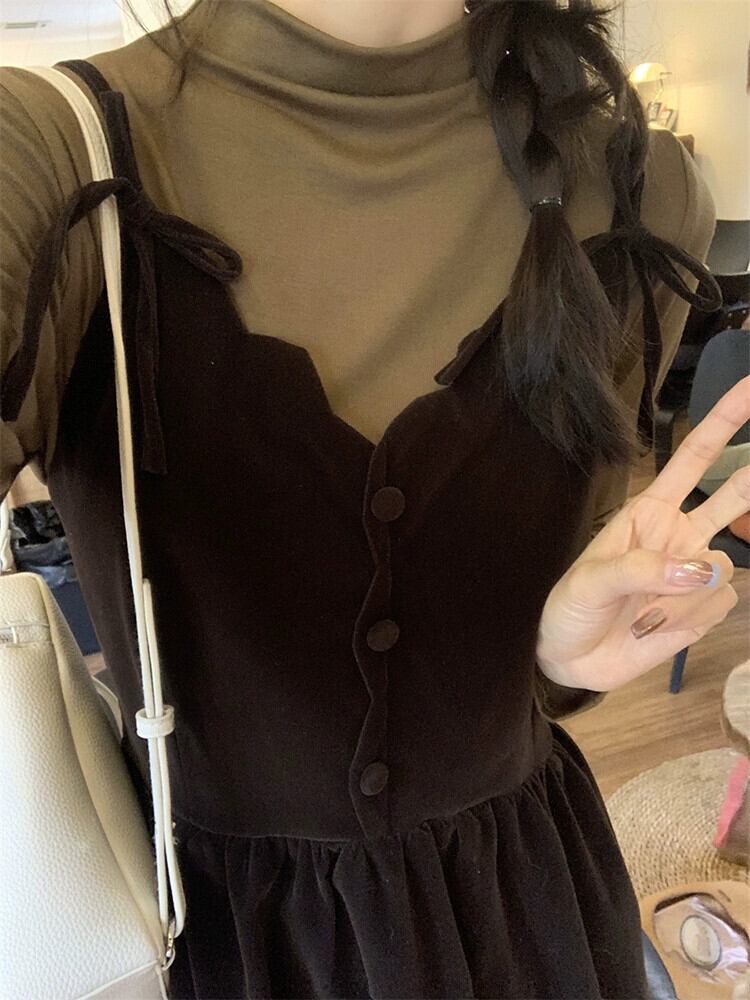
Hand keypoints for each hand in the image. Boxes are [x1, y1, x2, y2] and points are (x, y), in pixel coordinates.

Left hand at [536, 375, 749, 692]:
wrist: (569, 658)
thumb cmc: (571, 607)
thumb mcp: (592, 581)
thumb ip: (643, 570)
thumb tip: (700, 570)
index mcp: (649, 512)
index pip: (692, 459)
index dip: (723, 422)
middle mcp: (679, 535)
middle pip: (733, 495)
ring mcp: (694, 573)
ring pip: (724, 567)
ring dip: (683, 596)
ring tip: (640, 614)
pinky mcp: (703, 609)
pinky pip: (720, 603)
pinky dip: (687, 618)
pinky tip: (654, 627)